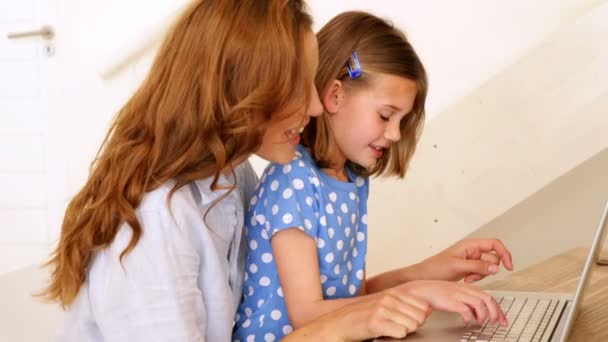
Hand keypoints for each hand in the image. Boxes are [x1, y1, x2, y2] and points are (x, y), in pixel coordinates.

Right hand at [283, 290, 430, 341]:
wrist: (337, 325)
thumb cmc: (361, 319)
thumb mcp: (385, 307)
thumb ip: (405, 306)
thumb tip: (427, 310)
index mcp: (394, 293)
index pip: (424, 306)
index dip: (420, 317)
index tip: (414, 318)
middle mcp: (390, 297)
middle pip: (421, 317)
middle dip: (412, 325)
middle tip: (394, 326)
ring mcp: (383, 308)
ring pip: (412, 325)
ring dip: (401, 331)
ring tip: (386, 329)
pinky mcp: (376, 320)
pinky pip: (401, 333)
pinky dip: (394, 336)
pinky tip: (382, 333)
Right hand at [401, 280, 507, 326]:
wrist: (422, 290)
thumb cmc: (438, 293)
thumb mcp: (457, 294)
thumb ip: (469, 300)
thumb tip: (479, 311)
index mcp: (469, 287)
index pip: (490, 297)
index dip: (499, 310)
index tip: (502, 320)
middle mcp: (466, 290)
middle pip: (488, 300)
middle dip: (496, 313)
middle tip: (496, 323)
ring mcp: (459, 294)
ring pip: (480, 304)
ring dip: (483, 315)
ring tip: (480, 322)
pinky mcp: (452, 301)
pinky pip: (465, 309)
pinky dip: (469, 316)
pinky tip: (466, 320)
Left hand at [416, 238, 513, 282]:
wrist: (424, 277)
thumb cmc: (435, 268)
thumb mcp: (457, 266)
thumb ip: (477, 266)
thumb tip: (495, 267)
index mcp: (470, 245)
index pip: (494, 244)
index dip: (504, 253)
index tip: (508, 266)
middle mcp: (472, 250)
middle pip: (493, 258)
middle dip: (487, 268)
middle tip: (473, 274)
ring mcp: (471, 260)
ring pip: (488, 267)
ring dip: (481, 275)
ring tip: (467, 277)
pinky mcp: (469, 269)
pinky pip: (481, 273)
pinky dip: (476, 278)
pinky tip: (466, 280)